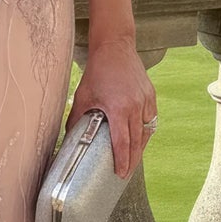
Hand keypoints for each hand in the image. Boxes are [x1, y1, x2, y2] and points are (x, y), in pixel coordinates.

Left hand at [67, 36, 155, 178]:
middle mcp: (136, 106)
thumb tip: (69, 138)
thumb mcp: (83, 96)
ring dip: (140, 147)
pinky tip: (139, 139)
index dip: (122, 161)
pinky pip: (151, 120)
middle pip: (137, 141)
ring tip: (132, 160)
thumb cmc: (97, 72)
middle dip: (132, 160)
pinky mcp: (151, 95)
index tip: (121, 174)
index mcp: (118, 108)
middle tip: (125, 174)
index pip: (122, 142)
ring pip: (146, 132)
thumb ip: (76, 119)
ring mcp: (146, 100)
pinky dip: (145, 131)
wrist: (115, 47)